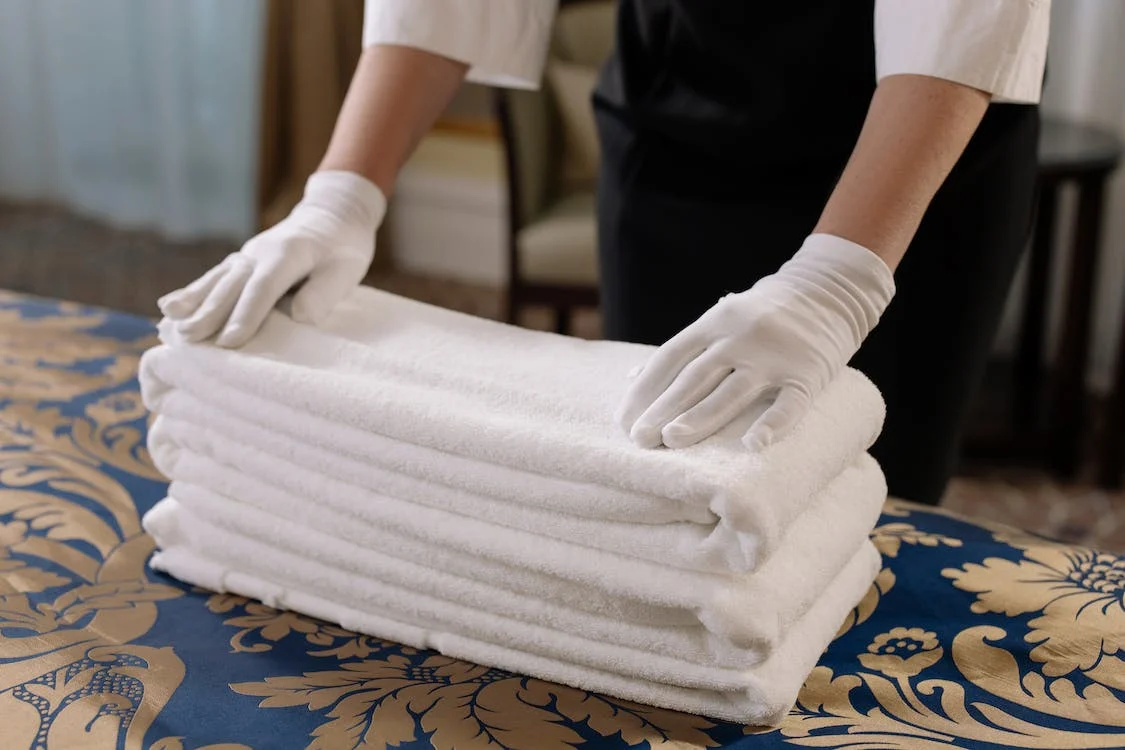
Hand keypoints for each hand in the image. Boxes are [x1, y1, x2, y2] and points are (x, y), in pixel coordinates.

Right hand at [158, 171, 385, 346]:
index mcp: (288, 253)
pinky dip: (192, 293)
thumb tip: (299, 316)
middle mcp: (259, 252)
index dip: (246, 315)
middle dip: (210, 313)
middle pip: (232, 285)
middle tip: (190, 339)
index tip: (230, 342)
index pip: (263, 288)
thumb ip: (325, 291)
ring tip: (169, 321)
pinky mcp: (241, 263)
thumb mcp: (347, 267)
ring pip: (217, 280)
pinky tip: (169, 307)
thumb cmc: (344, 247)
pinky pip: (214, 278)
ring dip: (194, 302)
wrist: (333, 216)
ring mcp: (247, 256)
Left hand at [616, 234, 894, 450]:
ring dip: (701, 417)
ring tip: (672, 441)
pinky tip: (753, 445)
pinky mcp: (807, 373)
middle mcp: (739, 337)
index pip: (669, 358)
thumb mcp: (717, 320)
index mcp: (713, 322)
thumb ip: (679, 350)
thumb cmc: (762, 314)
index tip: (623, 421)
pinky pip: (789, 403)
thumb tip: (631, 380)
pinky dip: (772, 424)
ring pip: (732, 391)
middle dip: (663, 408)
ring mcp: (774, 355)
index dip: (644, 390)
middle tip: (639, 440)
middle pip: (694, 377)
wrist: (829, 290)